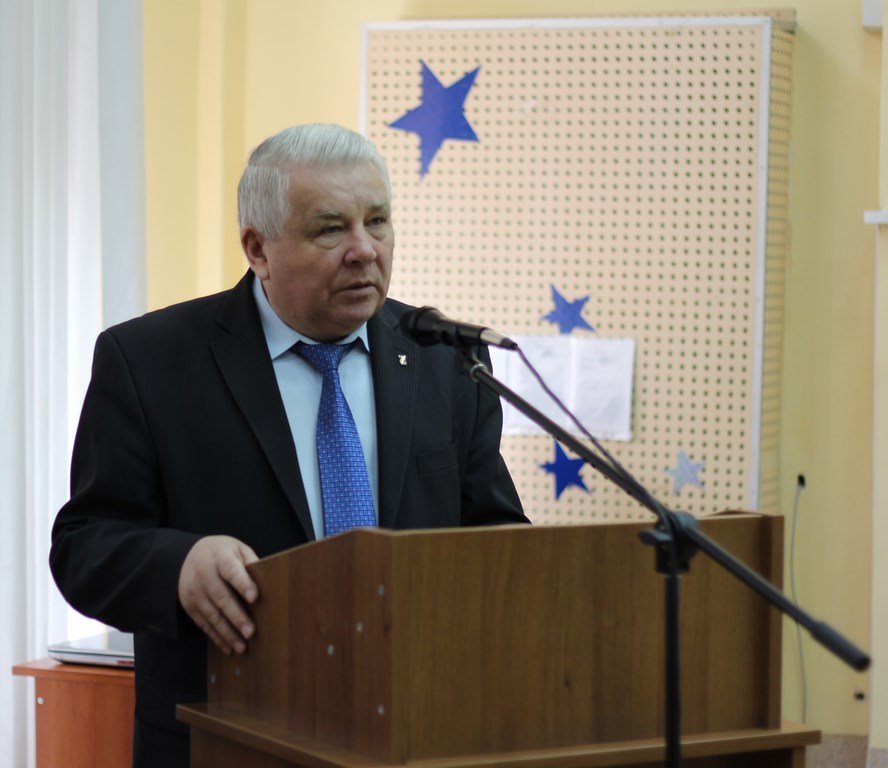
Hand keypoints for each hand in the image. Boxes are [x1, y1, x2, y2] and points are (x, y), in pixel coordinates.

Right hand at [178, 536, 258, 654]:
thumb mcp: (237, 549)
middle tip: (251, 632)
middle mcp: (204, 574)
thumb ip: (250, 564)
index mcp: (220, 557)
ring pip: (212, 615)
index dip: (242, 584)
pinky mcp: (189, 605)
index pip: (231, 570)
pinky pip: (203, 623)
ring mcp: (194, 591)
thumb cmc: (223, 553)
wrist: (190, 555)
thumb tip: (268, 585)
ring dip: (227, 633)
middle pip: (221, 597)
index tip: (254, 598)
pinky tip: (228, 647)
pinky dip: (216, 637)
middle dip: (236, 616)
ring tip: (241, 646)